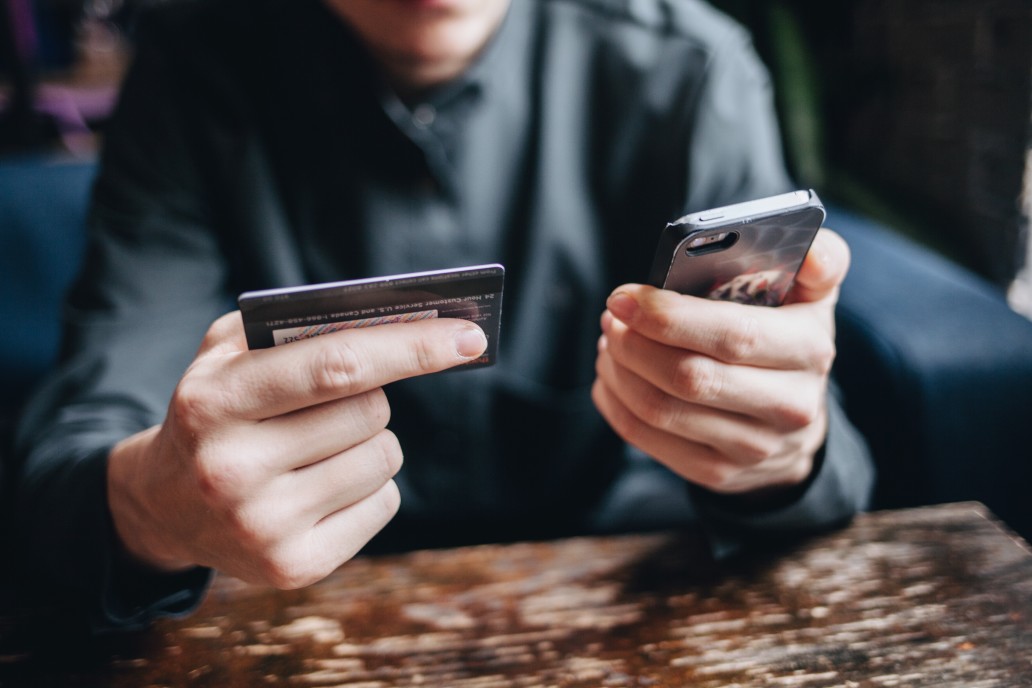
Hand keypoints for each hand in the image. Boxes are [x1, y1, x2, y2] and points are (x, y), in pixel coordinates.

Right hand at [107, 314, 486, 587]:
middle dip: (372, 397)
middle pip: (370, 412)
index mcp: (215, 401)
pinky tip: (322, 487)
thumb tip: (400, 317)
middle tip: (335, 402)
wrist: (164, 505)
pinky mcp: (293, 567)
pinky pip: (385, 503)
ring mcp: (263, 526)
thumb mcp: (227, 354)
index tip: (468, 336)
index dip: (410, 347)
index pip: (336, 365)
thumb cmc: (217, 411)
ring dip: (371, 442)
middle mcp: (232, 468)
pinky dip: (371, 486)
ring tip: (318, 447)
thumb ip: (295, 324)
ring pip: (384, 457)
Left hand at [592, 228, 849, 496]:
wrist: (797, 422)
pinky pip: (650, 441)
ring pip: (662, 410)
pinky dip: (617, 404)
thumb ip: (818, 259)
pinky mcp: (719, 473)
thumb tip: (808, 252)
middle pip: (689, 377)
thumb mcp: (811, 295)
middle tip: (612, 316)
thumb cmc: (787, 338)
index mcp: (809, 349)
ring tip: (609, 341)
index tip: (624, 297)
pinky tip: (610, 377)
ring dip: (620, 371)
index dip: (669, 316)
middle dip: (634, 344)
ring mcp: (754, 447)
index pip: (732, 335)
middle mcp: (789, 405)